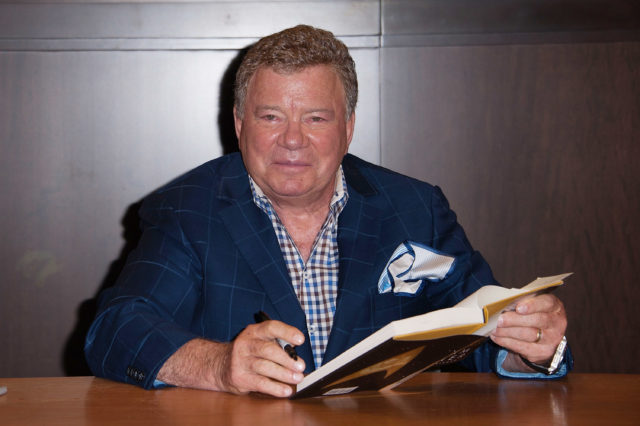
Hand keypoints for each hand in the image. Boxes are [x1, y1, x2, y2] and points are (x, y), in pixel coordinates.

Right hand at [157, 320, 304, 396]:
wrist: (220, 365)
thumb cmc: (248, 352)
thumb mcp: (259, 341)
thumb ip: (277, 343)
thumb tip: (295, 353)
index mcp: (254, 332)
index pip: (271, 327)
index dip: (287, 332)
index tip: (300, 340)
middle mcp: (246, 344)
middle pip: (268, 350)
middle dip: (287, 359)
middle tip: (301, 366)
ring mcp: (241, 361)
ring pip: (265, 367)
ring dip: (284, 374)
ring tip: (297, 378)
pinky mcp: (240, 378)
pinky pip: (260, 383)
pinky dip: (275, 388)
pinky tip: (286, 390)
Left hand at [490, 294, 566, 370]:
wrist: (545, 335)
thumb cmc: (535, 313)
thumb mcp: (533, 303)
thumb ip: (522, 301)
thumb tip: (502, 303)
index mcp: (555, 306)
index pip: (547, 303)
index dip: (533, 305)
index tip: (518, 308)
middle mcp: (557, 323)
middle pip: (537, 320)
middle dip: (515, 320)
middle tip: (499, 320)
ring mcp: (552, 339)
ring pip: (529, 335)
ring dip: (508, 332)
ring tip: (494, 329)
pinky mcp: (543, 352)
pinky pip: (523, 347)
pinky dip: (507, 342)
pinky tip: (496, 337)